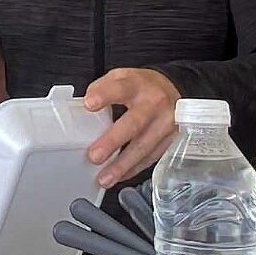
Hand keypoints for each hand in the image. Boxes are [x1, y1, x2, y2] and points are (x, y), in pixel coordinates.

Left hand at [83, 68, 180, 187]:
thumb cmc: (141, 87)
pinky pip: (151, 157)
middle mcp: (155, 103)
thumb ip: (102, 88)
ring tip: (105, 177)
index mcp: (138, 84)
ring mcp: (165, 123)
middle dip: (113, 141)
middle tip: (94, 156)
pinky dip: (134, 169)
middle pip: (134, 123)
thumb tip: (84, 107)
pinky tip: (120, 176)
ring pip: (144, 146)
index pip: (121, 87)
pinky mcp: (171, 140)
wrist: (172, 90)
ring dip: (122, 165)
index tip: (89, 104)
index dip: (105, 95)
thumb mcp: (121, 77)